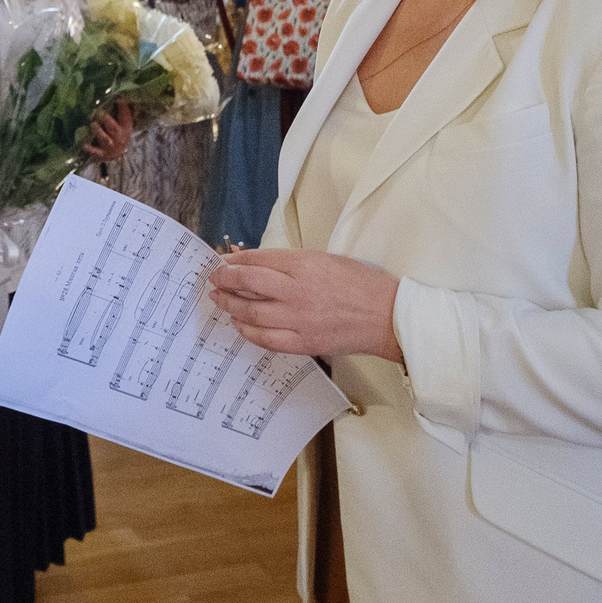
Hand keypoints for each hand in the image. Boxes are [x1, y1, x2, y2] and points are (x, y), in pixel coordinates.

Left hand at [83, 100, 135, 164]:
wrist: (119, 153)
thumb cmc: (120, 132)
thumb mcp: (124, 122)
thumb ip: (122, 109)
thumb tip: (120, 93)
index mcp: (125, 127)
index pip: (125, 115)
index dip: (122, 106)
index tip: (116, 97)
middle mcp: (119, 136)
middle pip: (113, 127)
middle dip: (105, 119)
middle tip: (97, 112)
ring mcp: (110, 146)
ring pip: (104, 138)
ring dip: (98, 131)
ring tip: (92, 124)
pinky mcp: (103, 154)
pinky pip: (96, 152)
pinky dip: (91, 149)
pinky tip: (85, 145)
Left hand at [207, 247, 402, 362]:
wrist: (387, 317)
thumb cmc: (361, 285)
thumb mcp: (327, 259)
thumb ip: (292, 262)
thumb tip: (259, 262)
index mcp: (306, 265)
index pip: (259, 260)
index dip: (237, 260)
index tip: (226, 261)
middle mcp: (298, 291)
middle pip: (248, 283)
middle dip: (225, 280)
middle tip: (214, 279)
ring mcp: (299, 320)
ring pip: (252, 312)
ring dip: (230, 305)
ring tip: (220, 300)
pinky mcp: (304, 343)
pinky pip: (266, 339)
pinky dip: (248, 331)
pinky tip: (240, 324)